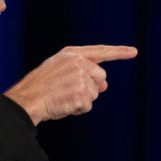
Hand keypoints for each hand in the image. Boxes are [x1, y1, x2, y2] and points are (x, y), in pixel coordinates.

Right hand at [4, 45, 137, 125]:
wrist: (26, 99)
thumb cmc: (41, 87)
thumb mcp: (60, 72)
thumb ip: (83, 73)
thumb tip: (104, 85)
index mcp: (71, 53)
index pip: (100, 51)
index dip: (118, 52)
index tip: (133, 51)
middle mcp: (78, 61)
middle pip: (101, 77)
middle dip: (90, 88)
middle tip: (68, 92)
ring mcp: (80, 76)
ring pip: (95, 93)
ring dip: (82, 100)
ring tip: (63, 98)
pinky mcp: (81, 91)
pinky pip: (88, 105)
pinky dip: (78, 109)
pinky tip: (64, 105)